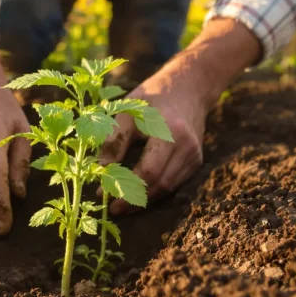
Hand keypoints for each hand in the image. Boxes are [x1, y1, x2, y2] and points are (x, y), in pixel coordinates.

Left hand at [100, 18, 261, 214]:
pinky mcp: (196, 160)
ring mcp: (195, 155)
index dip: (126, 188)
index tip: (105, 196)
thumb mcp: (127, 112)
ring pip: (168, 188)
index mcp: (170, 132)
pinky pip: (175, 184)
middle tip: (113, 208)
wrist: (188, 87)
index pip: (148, 172)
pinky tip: (139, 195)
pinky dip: (156, 192)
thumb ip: (113, 141)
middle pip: (159, 185)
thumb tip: (99, 171)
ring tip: (122, 206)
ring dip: (145, 200)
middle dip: (134, 200)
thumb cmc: (151, 98)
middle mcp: (187, 147)